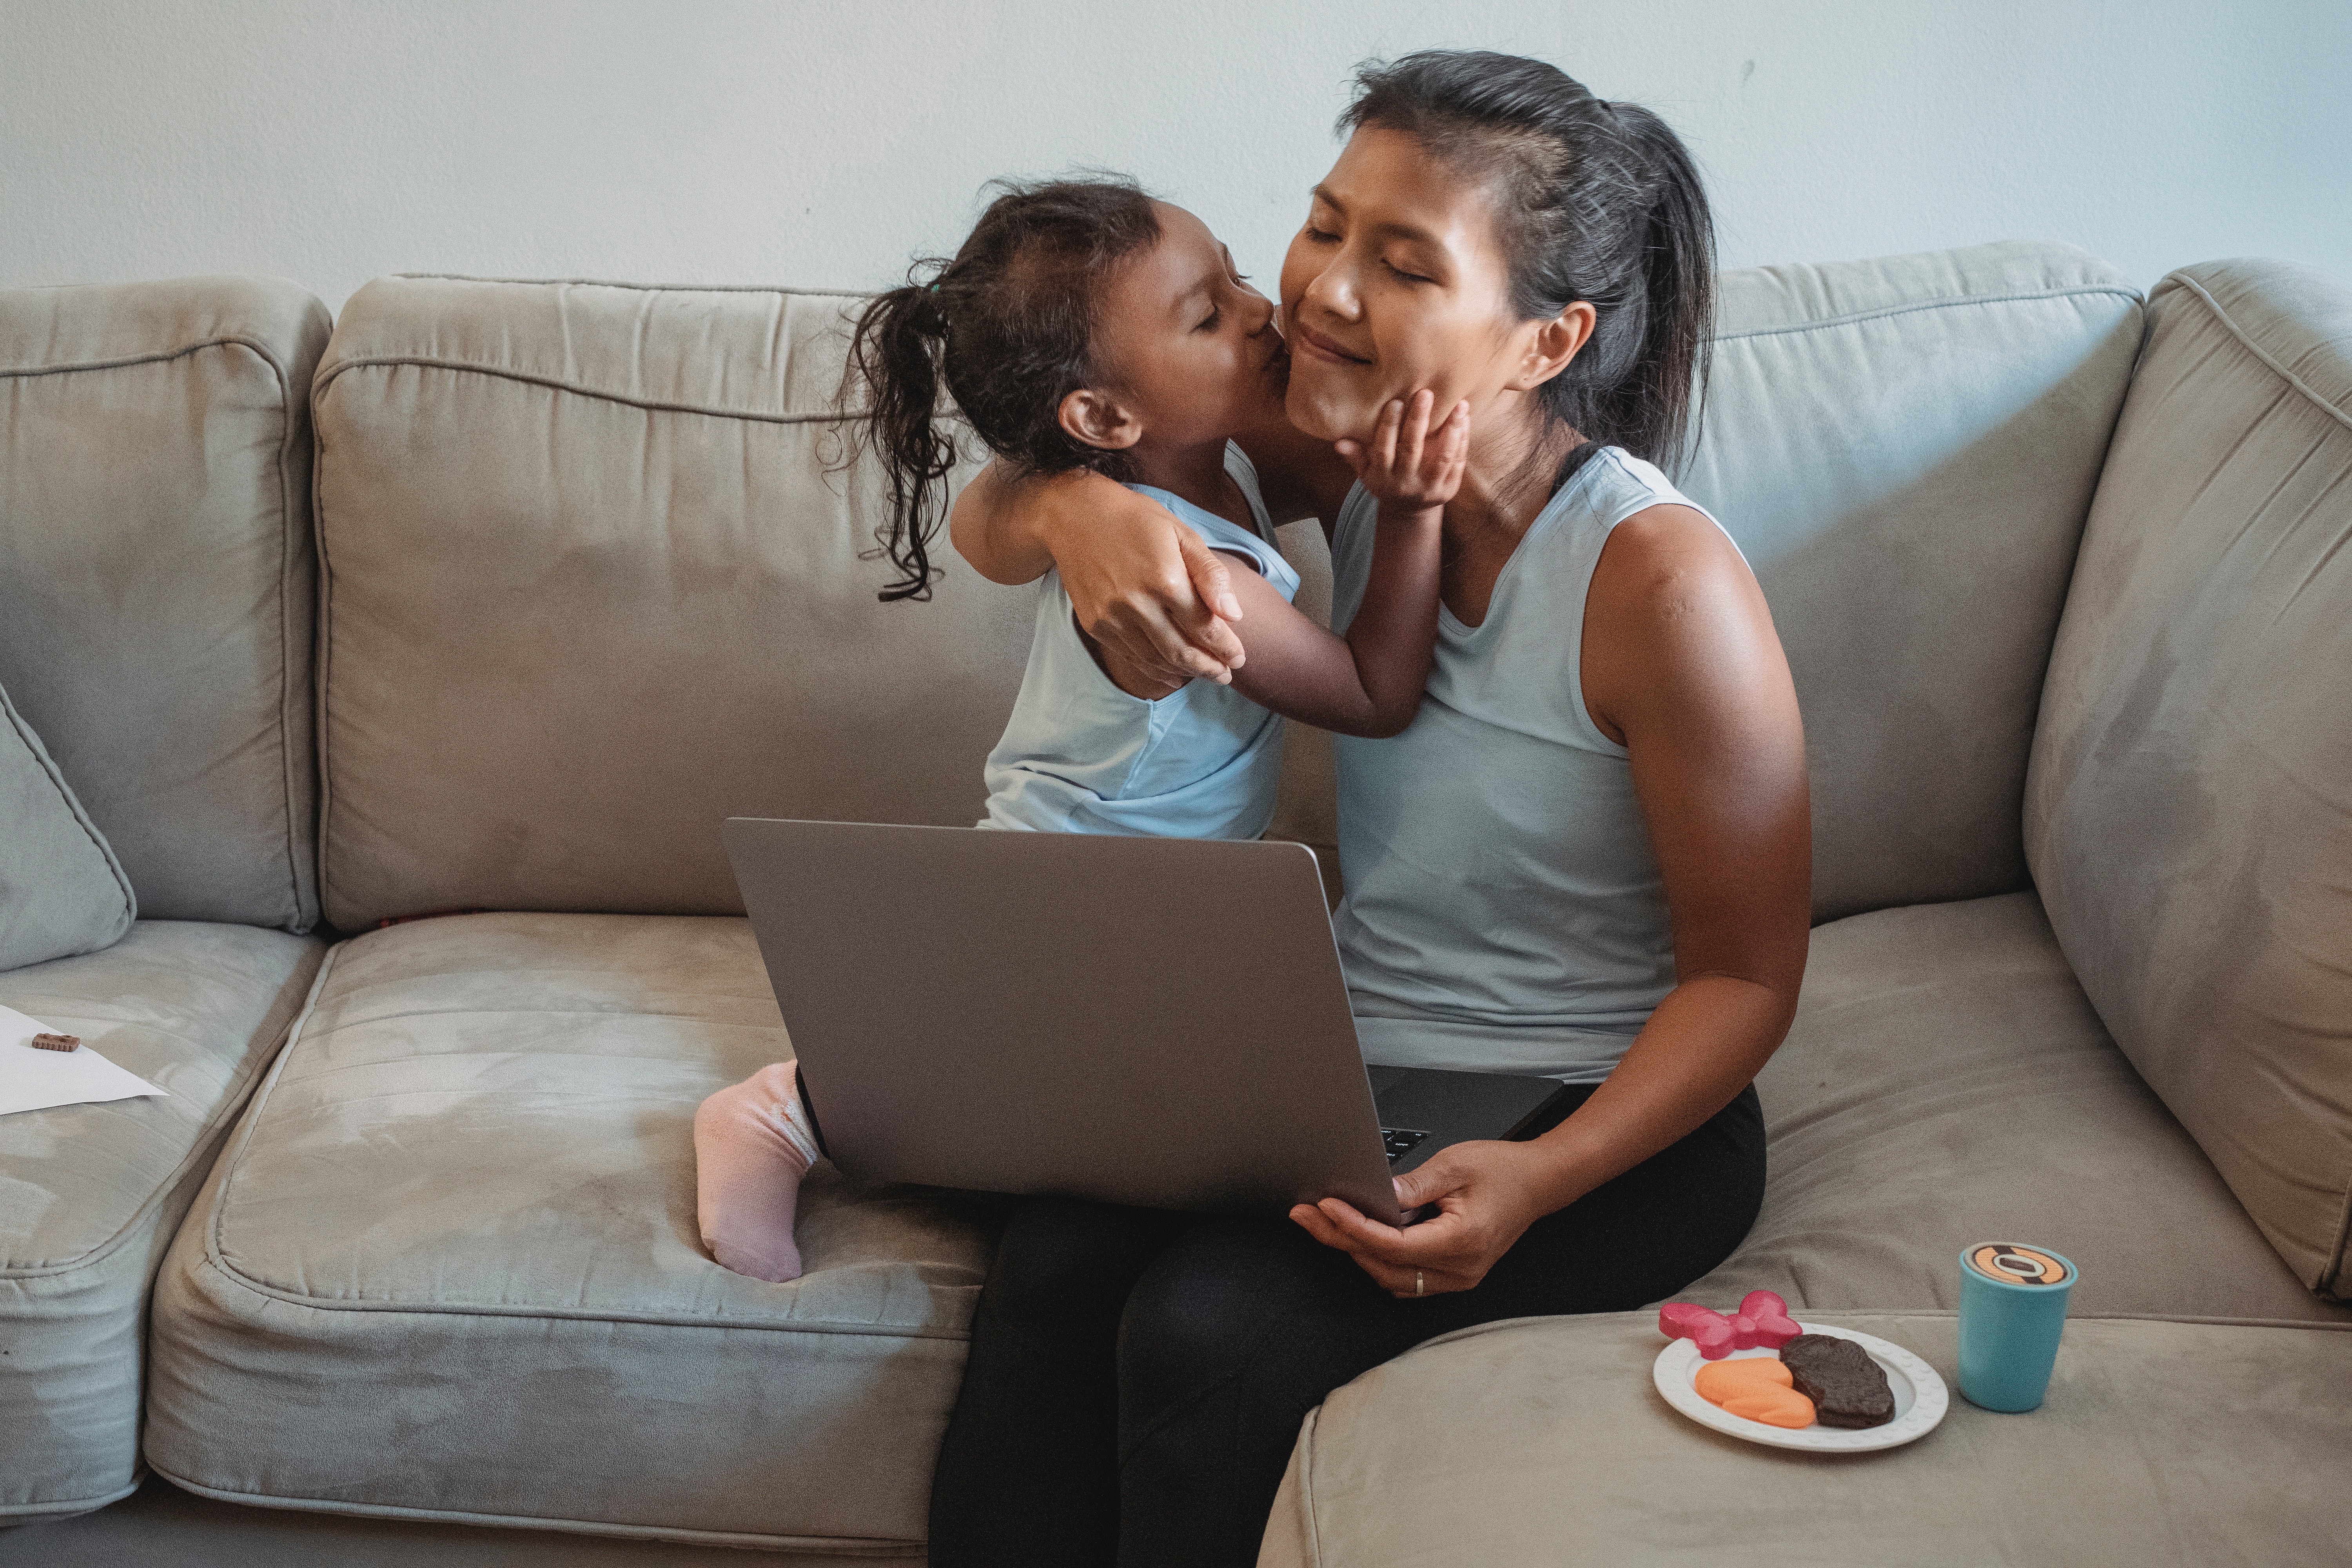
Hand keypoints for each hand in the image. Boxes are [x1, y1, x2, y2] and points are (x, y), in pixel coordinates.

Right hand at [1043, 477, 1247, 685]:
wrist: (1075, 516)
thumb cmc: (1136, 520)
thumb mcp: (1182, 534)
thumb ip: (1211, 575)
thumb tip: (1235, 615)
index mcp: (1165, 579)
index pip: (1204, 627)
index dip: (1225, 648)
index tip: (1239, 658)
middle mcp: (1137, 604)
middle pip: (1181, 652)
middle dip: (1209, 668)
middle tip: (1226, 676)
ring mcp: (1112, 618)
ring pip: (1156, 660)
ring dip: (1185, 671)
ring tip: (1205, 673)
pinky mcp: (1095, 625)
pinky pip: (1132, 656)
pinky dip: (1155, 668)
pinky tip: (1171, 670)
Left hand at [1289, 1139, 1562, 1297]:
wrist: (1537, 1183)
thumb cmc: (1503, 1171)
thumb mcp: (1455, 1165)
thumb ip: (1414, 1185)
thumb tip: (1378, 1195)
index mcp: (1462, 1241)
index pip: (1393, 1245)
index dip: (1354, 1227)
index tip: (1325, 1207)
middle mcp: (1460, 1269)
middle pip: (1385, 1266)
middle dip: (1341, 1240)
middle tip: (1306, 1216)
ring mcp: (1458, 1278)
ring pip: (1392, 1279)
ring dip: (1357, 1253)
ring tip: (1325, 1224)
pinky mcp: (1454, 1275)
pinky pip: (1405, 1279)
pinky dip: (1379, 1261)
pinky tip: (1360, 1237)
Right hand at [1333, 391, 1469, 514]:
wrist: (1409, 514)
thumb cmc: (1386, 482)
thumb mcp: (1367, 473)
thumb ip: (1356, 456)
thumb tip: (1339, 442)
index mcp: (1383, 477)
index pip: (1383, 450)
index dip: (1389, 426)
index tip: (1395, 401)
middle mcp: (1405, 484)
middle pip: (1412, 450)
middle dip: (1418, 421)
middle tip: (1425, 393)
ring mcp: (1429, 488)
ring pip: (1441, 458)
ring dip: (1451, 431)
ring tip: (1459, 405)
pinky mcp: (1449, 489)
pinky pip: (1457, 463)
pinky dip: (1462, 441)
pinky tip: (1464, 419)